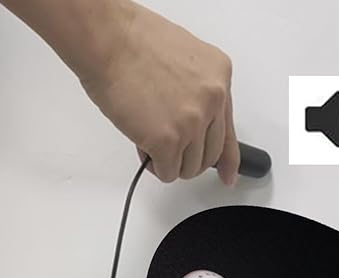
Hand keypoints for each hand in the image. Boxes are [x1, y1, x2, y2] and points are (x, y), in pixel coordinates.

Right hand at [82, 5, 239, 183]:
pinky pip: (167, 172)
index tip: (227, 175)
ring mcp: (192, 122)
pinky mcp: (169, 141)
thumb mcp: (184, 62)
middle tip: (167, 146)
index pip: (229, 131)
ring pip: (188, 168)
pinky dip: (154, 165)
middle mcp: (212, 100)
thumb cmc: (134, 44)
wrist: (109, 40)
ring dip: (169, 161)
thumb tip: (198, 125)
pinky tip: (143, 142)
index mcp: (219, 77)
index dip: (228, 161)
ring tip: (149, 134)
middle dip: (186, 157)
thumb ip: (198, 94)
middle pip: (208, 156)